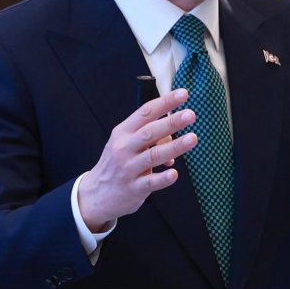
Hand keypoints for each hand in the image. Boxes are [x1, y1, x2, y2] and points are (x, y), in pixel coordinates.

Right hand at [77, 89, 197, 229]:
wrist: (96, 194)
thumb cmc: (117, 163)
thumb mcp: (125, 144)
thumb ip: (149, 135)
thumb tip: (174, 132)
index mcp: (123, 132)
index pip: (145, 112)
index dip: (165, 102)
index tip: (183, 94)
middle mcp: (124, 148)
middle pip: (150, 132)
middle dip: (171, 122)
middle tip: (190, 114)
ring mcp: (128, 169)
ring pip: (153, 156)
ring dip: (174, 147)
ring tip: (193, 138)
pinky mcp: (134, 188)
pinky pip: (150, 182)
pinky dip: (163, 178)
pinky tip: (174, 173)